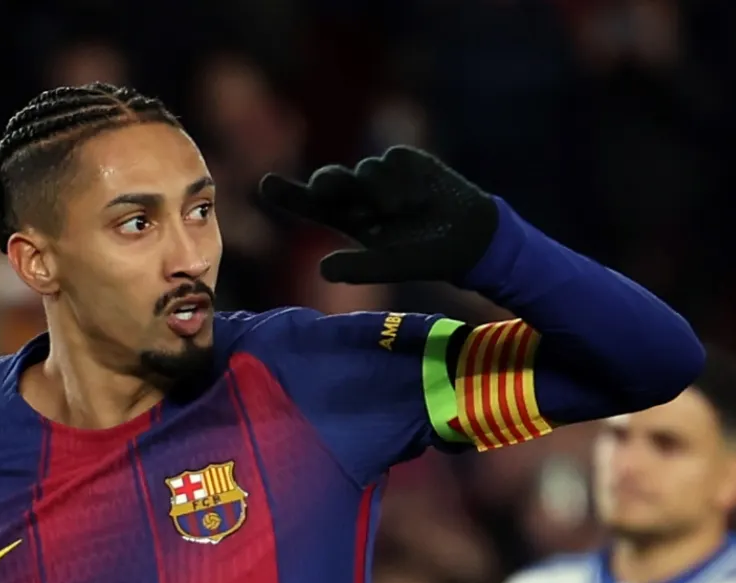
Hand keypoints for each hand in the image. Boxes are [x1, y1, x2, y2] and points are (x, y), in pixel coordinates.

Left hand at [257, 145, 498, 285]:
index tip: (265, 184)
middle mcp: (360, 195)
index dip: (289, 194)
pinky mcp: (405, 160)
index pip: (312, 205)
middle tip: (323, 188)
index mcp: (350, 220)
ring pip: (365, 171)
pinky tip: (419, 195)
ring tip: (404, 211)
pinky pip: (392, 159)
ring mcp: (382, 176)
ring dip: (379, 190)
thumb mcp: (393, 265)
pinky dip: (401, 179)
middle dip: (326, 182)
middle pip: (331, 180)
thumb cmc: (427, 257)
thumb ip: (359, 268)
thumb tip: (321, 270)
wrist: (471, 237)